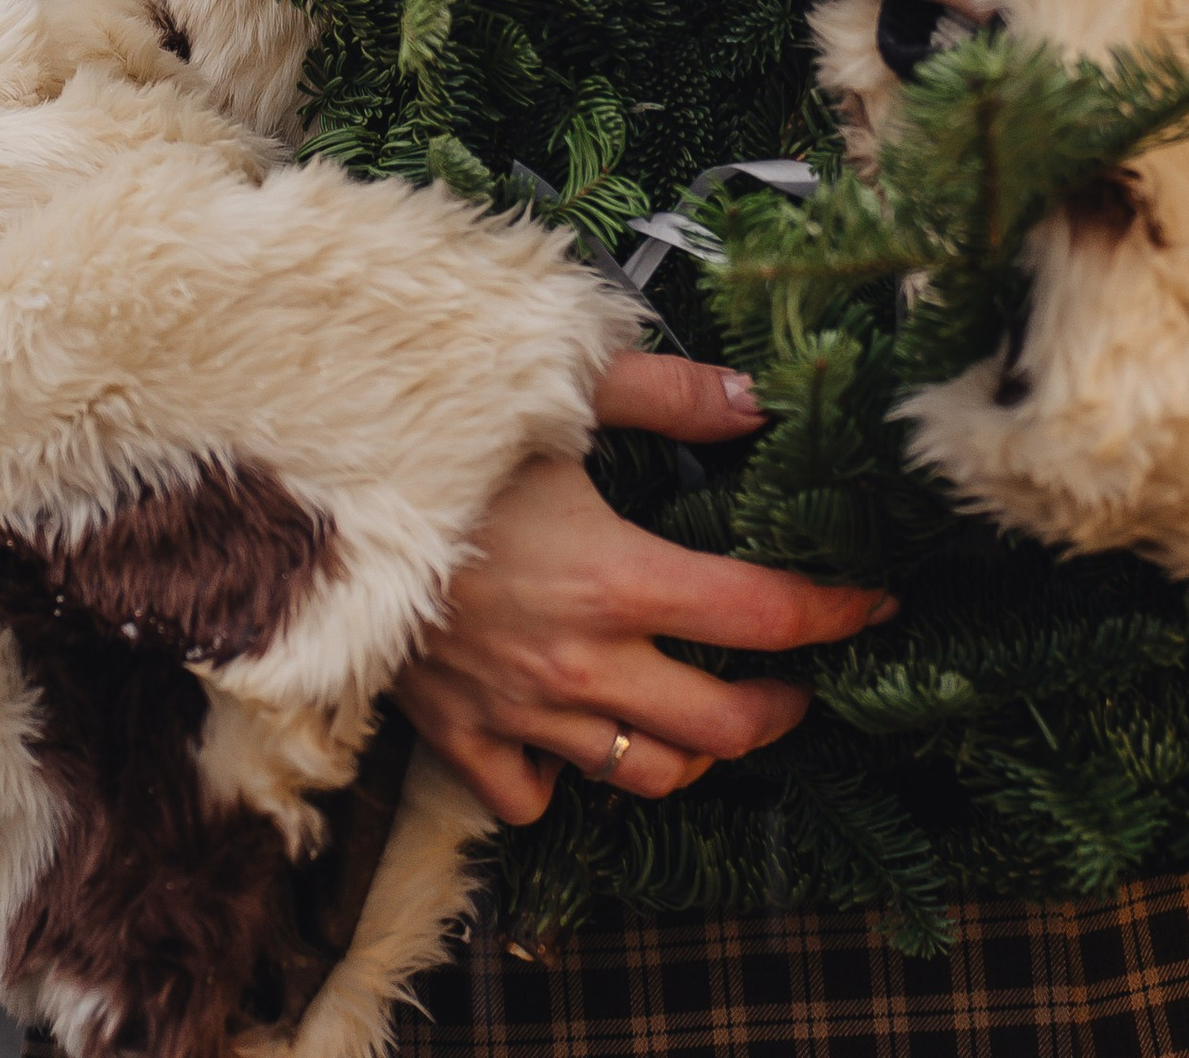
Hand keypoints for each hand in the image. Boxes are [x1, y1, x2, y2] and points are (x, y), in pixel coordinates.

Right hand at [393, 350, 893, 821]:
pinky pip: (535, 796)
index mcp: (617, 578)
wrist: (312, 495)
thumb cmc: (439, 436)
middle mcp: (579, 665)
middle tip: (800, 679)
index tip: (876, 600)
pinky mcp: (459, 734)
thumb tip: (758, 399)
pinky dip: (569, 777)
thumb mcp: (557, 392)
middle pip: (721, 728)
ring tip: (715, 714)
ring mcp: (518, 712)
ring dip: (695, 751)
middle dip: (780, 708)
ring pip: (644, 773)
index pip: (762, 618)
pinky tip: (583, 734)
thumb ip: (669, 394)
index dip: (835, 612)